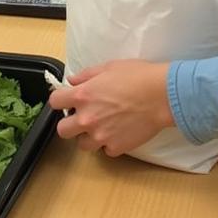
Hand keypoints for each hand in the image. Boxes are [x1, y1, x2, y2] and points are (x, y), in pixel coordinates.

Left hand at [51, 61, 172, 156]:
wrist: (162, 95)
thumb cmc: (138, 76)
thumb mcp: (109, 67)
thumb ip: (87, 75)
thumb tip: (72, 81)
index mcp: (83, 96)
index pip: (55, 102)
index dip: (60, 100)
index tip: (68, 99)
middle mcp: (87, 118)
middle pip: (62, 130)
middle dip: (70, 123)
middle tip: (84, 116)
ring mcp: (101, 136)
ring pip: (82, 145)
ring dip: (89, 136)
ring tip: (103, 126)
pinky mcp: (116, 148)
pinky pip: (106, 150)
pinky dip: (110, 142)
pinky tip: (120, 131)